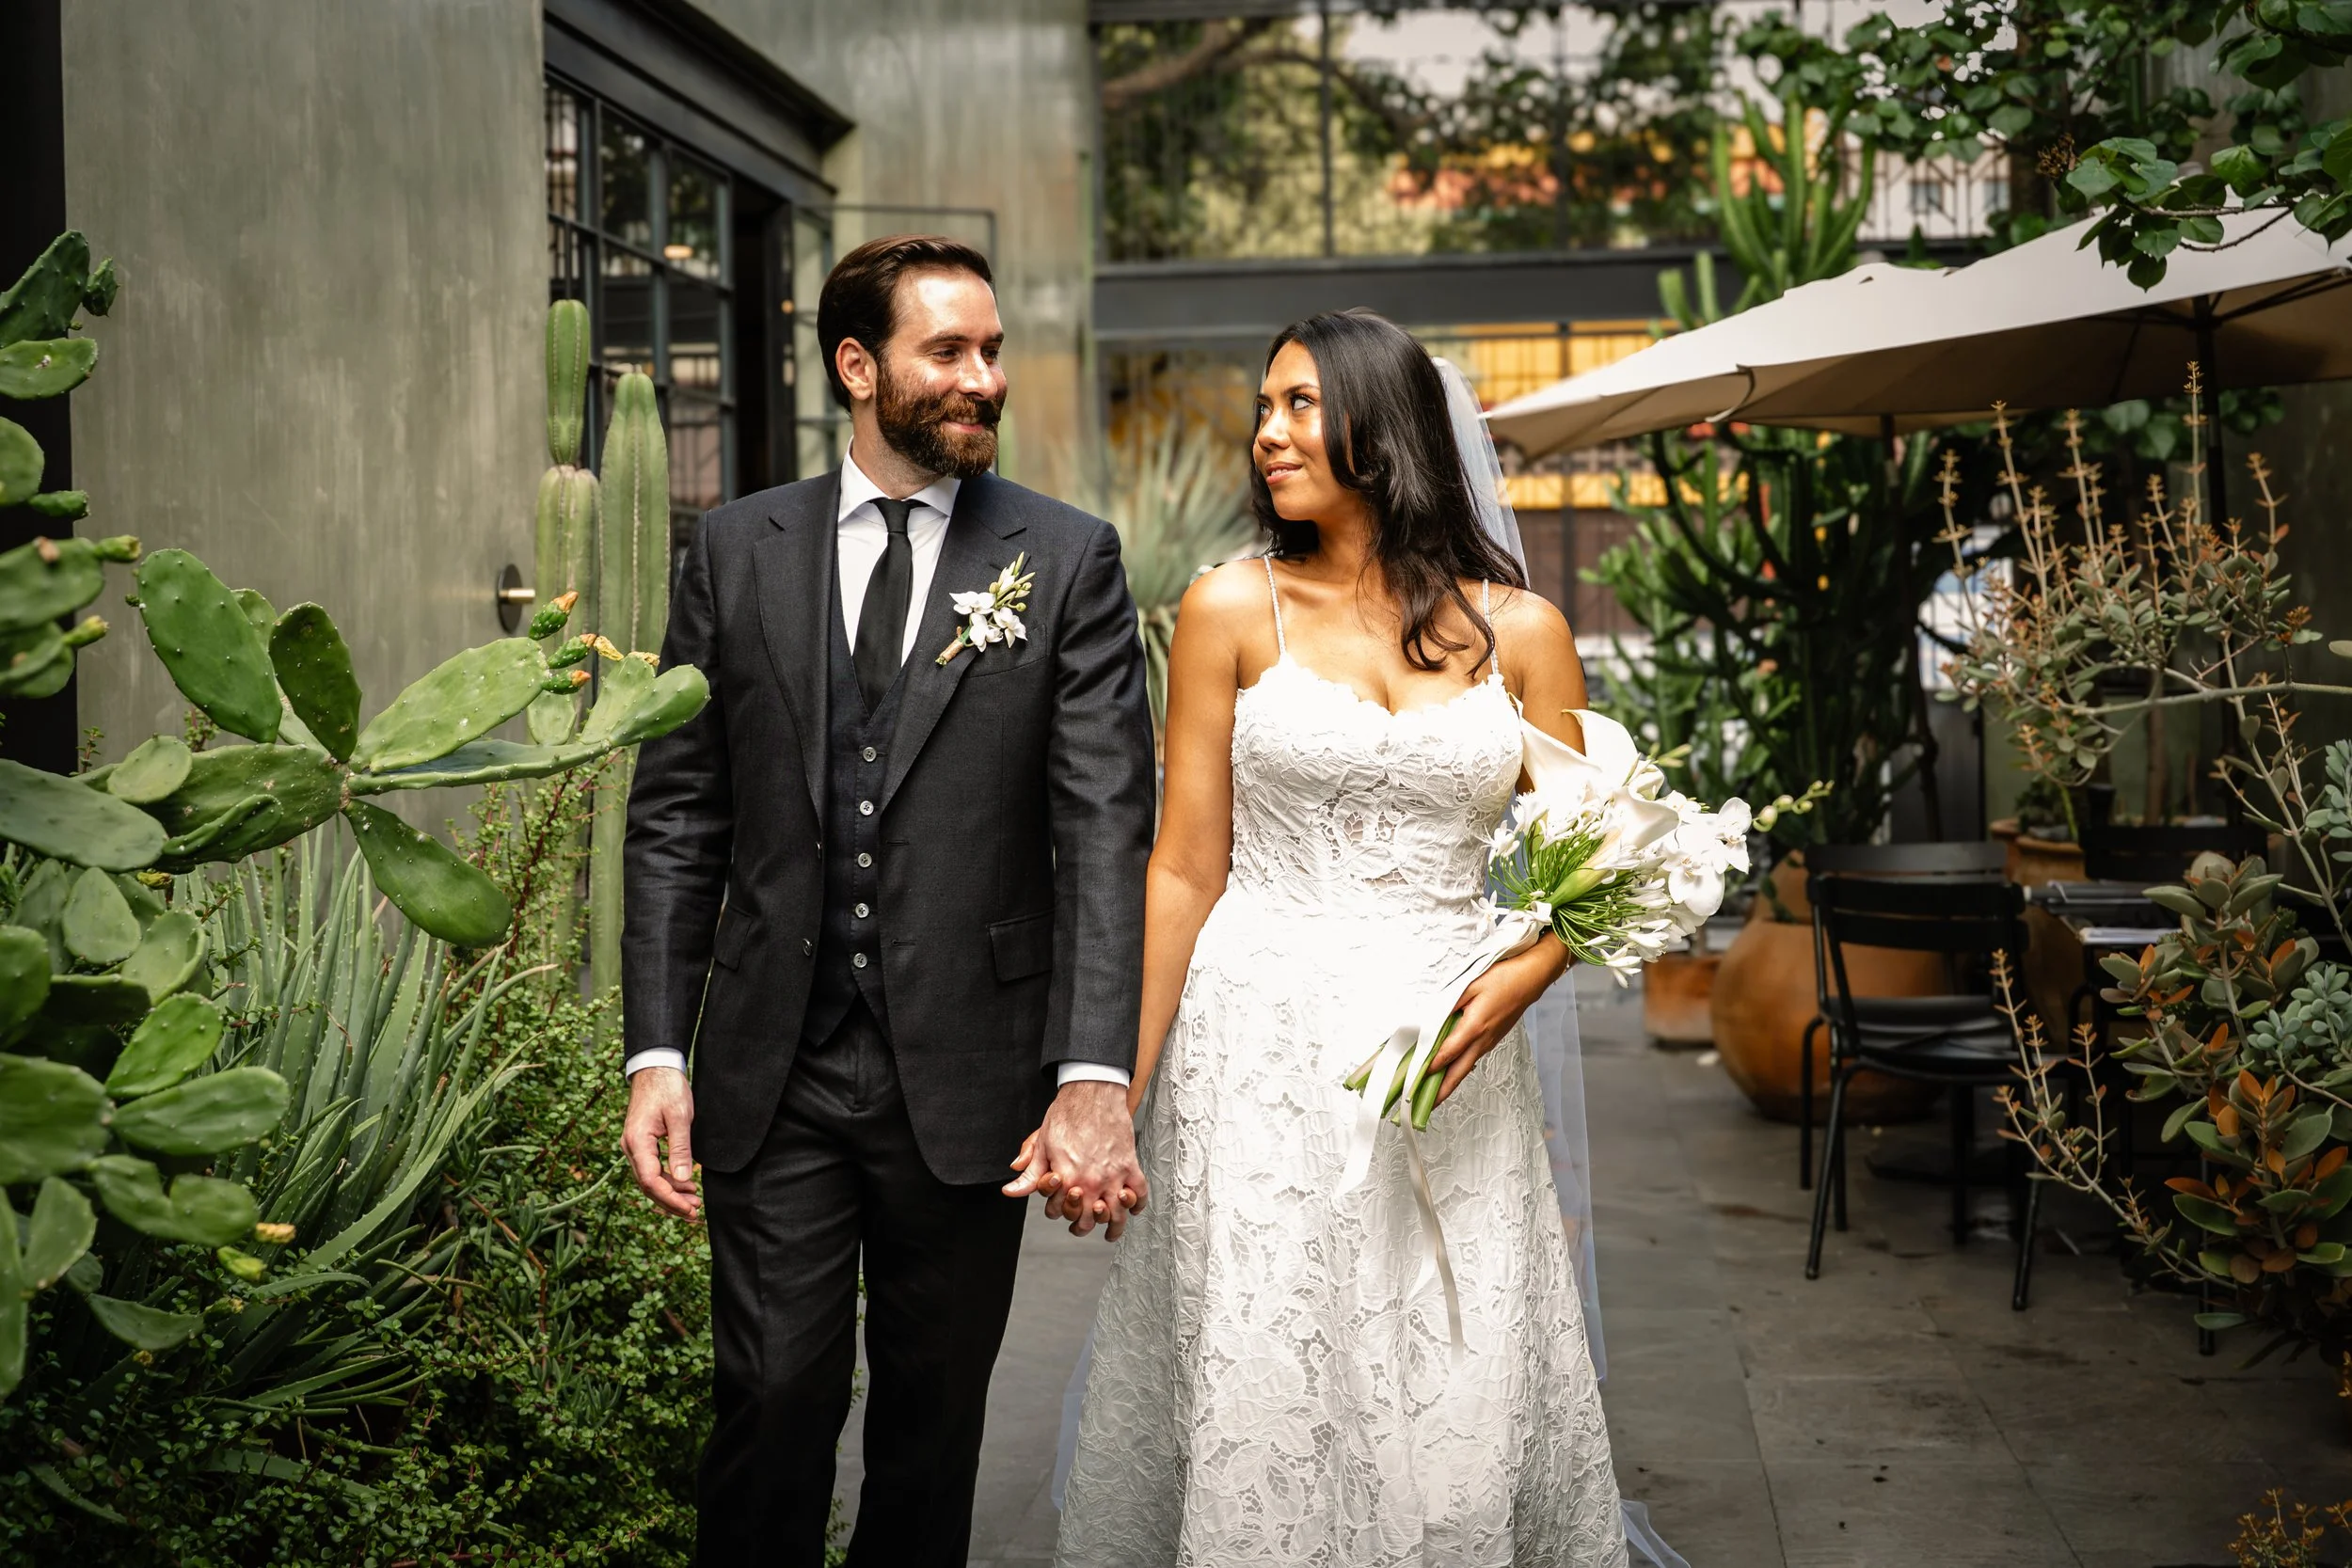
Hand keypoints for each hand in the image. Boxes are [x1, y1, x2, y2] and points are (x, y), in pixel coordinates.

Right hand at [623, 1066, 701, 1220]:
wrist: (655, 1068)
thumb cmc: (668, 1088)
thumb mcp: (680, 1116)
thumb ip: (681, 1147)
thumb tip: (683, 1178)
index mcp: (637, 1141)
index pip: (650, 1180)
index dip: (670, 1198)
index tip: (689, 1209)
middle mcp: (631, 1147)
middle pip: (648, 1185)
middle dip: (671, 1202)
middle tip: (695, 1213)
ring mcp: (634, 1146)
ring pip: (650, 1180)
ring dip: (671, 1193)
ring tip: (694, 1202)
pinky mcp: (641, 1144)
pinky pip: (652, 1169)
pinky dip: (668, 1180)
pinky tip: (685, 1185)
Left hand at [1000, 1080, 1146, 1239]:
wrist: (1092, 1092)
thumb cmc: (1066, 1115)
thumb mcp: (1042, 1145)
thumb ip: (1029, 1174)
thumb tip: (1011, 1192)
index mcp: (1067, 1180)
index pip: (1061, 1212)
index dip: (1056, 1211)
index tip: (1059, 1208)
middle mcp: (1091, 1183)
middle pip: (1089, 1220)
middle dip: (1082, 1226)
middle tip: (1081, 1227)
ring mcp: (1113, 1176)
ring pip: (1117, 1214)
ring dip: (1113, 1227)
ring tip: (1110, 1232)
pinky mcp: (1130, 1165)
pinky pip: (1140, 1193)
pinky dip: (1137, 1204)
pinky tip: (1132, 1208)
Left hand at [1426, 936, 1570, 1111]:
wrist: (1531, 980)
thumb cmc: (1503, 978)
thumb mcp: (1471, 985)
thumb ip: (1449, 1003)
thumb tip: (1431, 1018)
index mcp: (1474, 1026)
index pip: (1447, 1052)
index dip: (1430, 1067)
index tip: (1415, 1080)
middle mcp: (1482, 1040)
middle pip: (1458, 1072)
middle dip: (1441, 1092)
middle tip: (1424, 1107)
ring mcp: (1489, 1042)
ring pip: (1465, 1068)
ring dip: (1449, 1084)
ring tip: (1433, 1098)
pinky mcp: (1492, 1040)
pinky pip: (1472, 1059)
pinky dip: (1459, 1070)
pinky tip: (1450, 1073)